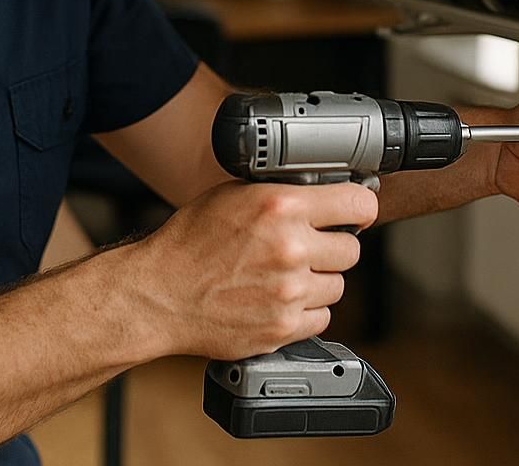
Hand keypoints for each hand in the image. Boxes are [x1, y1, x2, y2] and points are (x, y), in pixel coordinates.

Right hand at [127, 180, 377, 359]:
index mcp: (281, 207)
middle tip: (307, 248)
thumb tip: (320, 191)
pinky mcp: (284, 326)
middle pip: (351, 249)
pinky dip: (305, 311)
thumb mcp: (232, 195)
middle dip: (331, 247)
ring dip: (318, 280)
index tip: (355, 213)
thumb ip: (280, 193)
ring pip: (337, 285)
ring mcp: (289, 291)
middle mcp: (290, 248)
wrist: (159, 293)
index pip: (357, 204)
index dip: (359, 208)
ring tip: (284, 276)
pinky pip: (321, 317)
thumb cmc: (189, 243)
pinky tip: (279, 300)